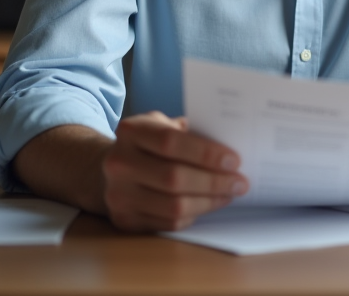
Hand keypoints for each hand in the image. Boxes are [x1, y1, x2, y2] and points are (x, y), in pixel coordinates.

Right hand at [101, 111, 248, 231]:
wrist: (109, 170)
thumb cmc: (148, 145)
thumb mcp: (161, 125)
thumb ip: (189, 132)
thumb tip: (228, 149)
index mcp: (131, 131)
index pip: (171, 142)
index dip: (205, 153)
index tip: (234, 160)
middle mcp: (119, 163)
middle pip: (174, 177)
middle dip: (214, 181)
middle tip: (240, 182)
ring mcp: (119, 194)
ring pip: (174, 205)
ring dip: (209, 201)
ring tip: (229, 194)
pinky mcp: (125, 220)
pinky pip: (169, 223)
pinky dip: (194, 214)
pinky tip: (208, 204)